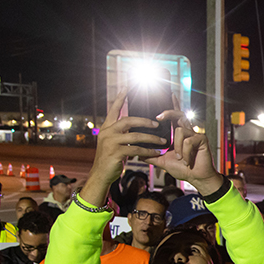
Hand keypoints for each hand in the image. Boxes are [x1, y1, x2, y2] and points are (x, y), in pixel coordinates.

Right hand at [80, 88, 167, 206]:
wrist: (101, 175)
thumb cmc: (111, 159)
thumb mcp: (114, 144)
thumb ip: (123, 135)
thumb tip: (138, 128)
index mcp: (106, 128)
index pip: (114, 110)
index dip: (120, 98)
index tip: (126, 87)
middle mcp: (107, 132)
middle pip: (128, 120)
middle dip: (144, 121)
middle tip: (157, 123)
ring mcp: (110, 142)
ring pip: (135, 136)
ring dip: (151, 138)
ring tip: (162, 140)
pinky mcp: (115, 153)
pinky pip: (136, 150)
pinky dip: (148, 151)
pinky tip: (156, 153)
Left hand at [144, 96, 222, 194]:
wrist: (196, 177)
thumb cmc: (183, 168)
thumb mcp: (163, 161)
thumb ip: (152, 156)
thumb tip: (138, 153)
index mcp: (179, 133)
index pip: (175, 116)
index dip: (173, 104)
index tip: (169, 94)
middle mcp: (188, 131)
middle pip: (178, 114)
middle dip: (168, 113)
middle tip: (157, 117)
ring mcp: (196, 134)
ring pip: (180, 131)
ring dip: (177, 147)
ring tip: (179, 158)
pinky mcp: (202, 139)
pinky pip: (189, 141)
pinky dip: (185, 153)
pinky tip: (187, 160)